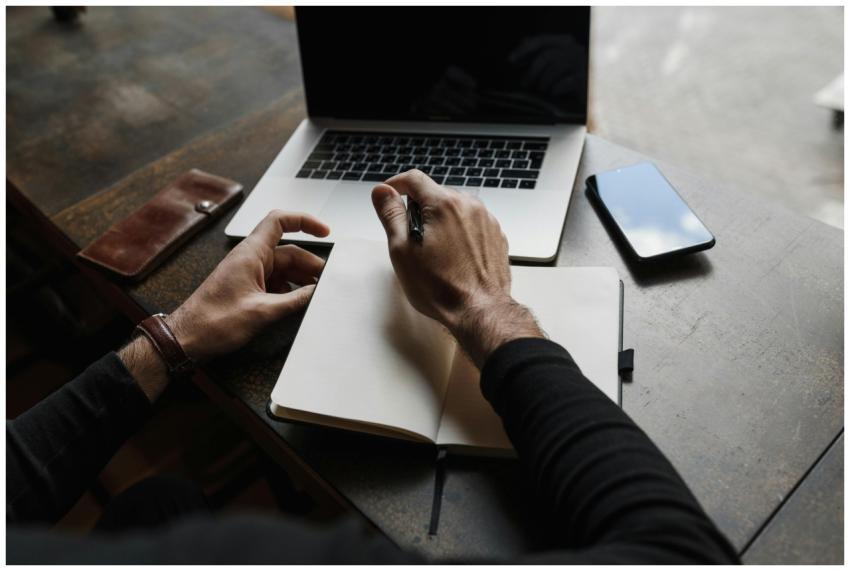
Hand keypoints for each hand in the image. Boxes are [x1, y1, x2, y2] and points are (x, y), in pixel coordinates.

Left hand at [121, 210, 328, 402]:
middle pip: (288, 251)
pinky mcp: (247, 288)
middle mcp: (250, 259)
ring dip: (301, 278)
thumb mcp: (262, 312)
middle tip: (327, 279)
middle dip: (309, 264)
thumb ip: (294, 301)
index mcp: (250, 254)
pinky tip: (298, 303)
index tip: (324, 232)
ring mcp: (248, 273)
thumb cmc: (212, 322)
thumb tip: (316, 293)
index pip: (279, 222)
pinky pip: (275, 282)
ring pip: (283, 268)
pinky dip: (289, 290)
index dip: (304, 221)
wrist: (187, 338)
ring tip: (316, 293)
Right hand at [371, 170, 542, 366]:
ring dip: (441, 222)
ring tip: (434, 253)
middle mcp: (469, 205)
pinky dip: (459, 233)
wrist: (479, 310)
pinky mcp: (495, 236)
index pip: (414, 179)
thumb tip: (382, 192)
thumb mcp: (402, 250)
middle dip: (419, 210)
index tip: (388, 195)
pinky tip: (453, 257)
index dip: (395, 185)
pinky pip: (471, 224)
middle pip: (435, 194)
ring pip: (454, 209)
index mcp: (444, 204)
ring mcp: (486, 220)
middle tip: (410, 238)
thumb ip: (391, 215)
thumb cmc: (440, 287)